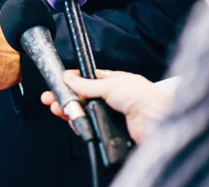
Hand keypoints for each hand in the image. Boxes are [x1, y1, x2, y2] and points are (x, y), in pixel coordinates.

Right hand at [41, 70, 171, 142]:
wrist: (157, 121)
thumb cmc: (145, 97)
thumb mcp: (110, 84)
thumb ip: (87, 84)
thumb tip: (69, 78)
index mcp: (114, 82)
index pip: (86, 80)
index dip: (71, 82)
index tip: (58, 83)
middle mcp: (111, 98)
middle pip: (81, 98)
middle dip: (64, 98)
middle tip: (50, 98)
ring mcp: (110, 115)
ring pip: (83, 114)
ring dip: (69, 111)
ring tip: (58, 109)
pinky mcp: (109, 131)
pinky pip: (89, 128)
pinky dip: (79, 125)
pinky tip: (72, 121)